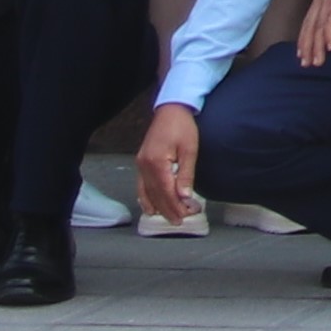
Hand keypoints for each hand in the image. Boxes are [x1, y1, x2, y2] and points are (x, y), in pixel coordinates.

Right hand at [135, 106, 203, 222]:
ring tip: (167, 218)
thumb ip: (186, 174)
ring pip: (146, 192)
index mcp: (157, 162)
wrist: (170, 109)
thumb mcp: (190, 149)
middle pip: (155, 194)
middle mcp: (144, 165)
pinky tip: (150, 206)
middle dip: (167, 209)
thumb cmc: (182, 126)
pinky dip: (145, 197)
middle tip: (179, 221)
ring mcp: (140, 164)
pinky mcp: (141, 161)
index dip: (175, 205)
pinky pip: (141, 185)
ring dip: (156, 206)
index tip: (185, 215)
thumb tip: (184, 197)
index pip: (165, 191)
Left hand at [296, 0, 330, 65]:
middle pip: (311, 27)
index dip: (306, 39)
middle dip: (308, 46)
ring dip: (317, 46)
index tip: (303, 54)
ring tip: (317, 61)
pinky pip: (330, 21)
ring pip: (318, 27)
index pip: (310, 22)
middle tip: (306, 63)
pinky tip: (330, 48)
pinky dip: (328, 35)